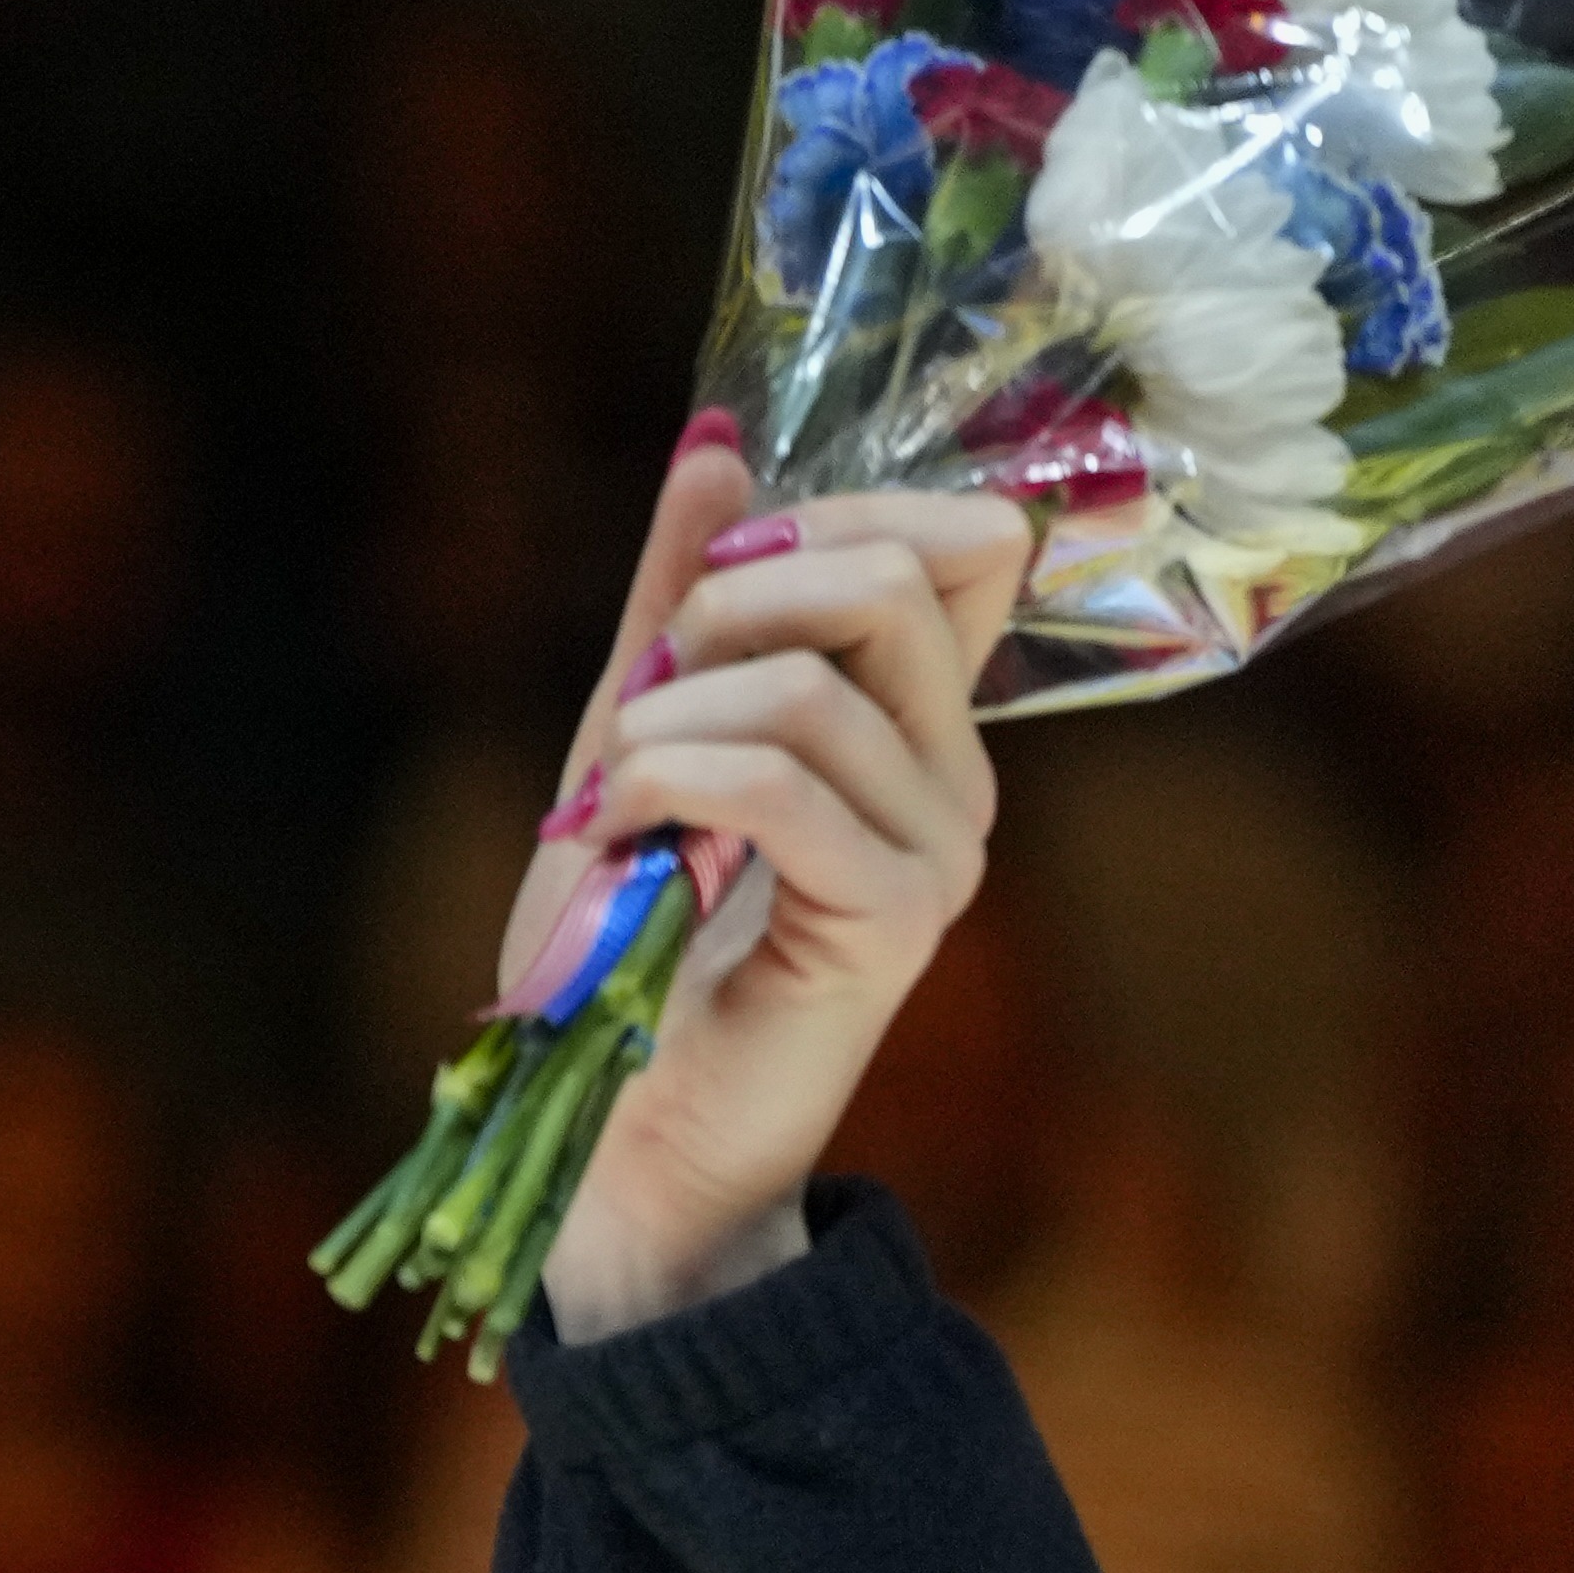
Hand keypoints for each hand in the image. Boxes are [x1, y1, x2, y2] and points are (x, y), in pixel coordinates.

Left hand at [499, 440, 1035, 1344]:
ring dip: (671, 717)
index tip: (710, 577)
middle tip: (649, 683)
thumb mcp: (636, 734)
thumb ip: (675, 603)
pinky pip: (784, 787)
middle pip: (901, 578)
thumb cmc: (623, 945)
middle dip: (741, 595)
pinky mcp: (894, 921)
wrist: (613, 1131)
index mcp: (913, 720)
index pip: (960, 542)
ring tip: (613, 795)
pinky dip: (673, 783)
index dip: (833, 513)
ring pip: (818, 687)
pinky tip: (622, 832)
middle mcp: (954, 776)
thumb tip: (712, 441)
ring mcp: (939, 850)